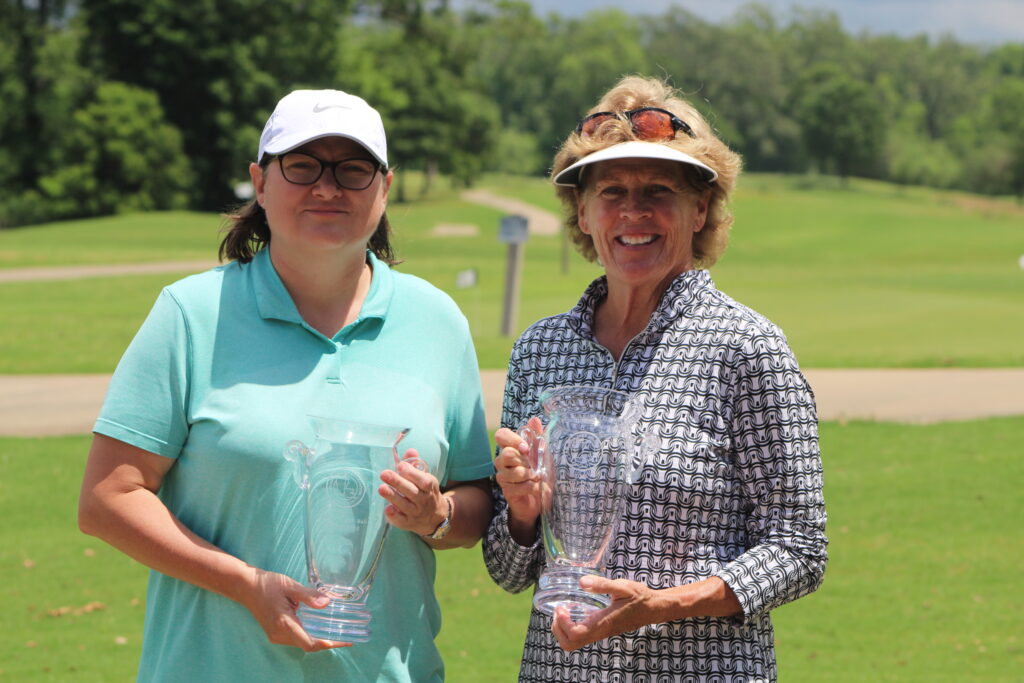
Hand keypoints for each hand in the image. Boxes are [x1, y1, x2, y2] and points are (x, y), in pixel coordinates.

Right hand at [241, 568, 351, 651]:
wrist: (246, 586)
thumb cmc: (268, 584)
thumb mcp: (290, 586)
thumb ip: (309, 595)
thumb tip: (327, 603)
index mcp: (284, 624)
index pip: (309, 643)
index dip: (328, 644)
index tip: (343, 641)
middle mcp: (279, 634)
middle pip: (307, 645)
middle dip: (327, 642)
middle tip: (345, 636)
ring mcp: (276, 635)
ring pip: (301, 642)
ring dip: (318, 639)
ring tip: (335, 631)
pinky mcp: (275, 633)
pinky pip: (295, 638)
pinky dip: (308, 635)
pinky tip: (318, 626)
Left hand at [378, 450, 446, 535]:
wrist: (435, 518)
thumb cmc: (425, 492)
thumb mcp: (425, 478)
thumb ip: (415, 464)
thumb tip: (410, 450)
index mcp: (429, 487)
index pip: (424, 481)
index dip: (412, 473)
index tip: (400, 465)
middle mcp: (424, 501)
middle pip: (412, 492)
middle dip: (398, 482)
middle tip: (384, 473)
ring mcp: (416, 513)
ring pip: (405, 505)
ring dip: (392, 497)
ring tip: (381, 488)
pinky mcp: (408, 523)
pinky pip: (401, 520)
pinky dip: (394, 515)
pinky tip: (387, 508)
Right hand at [494, 417, 545, 533]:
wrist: (542, 498)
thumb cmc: (541, 472)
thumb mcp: (543, 453)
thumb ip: (538, 437)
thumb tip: (534, 419)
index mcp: (510, 447)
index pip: (501, 435)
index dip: (513, 439)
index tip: (527, 448)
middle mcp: (502, 460)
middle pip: (506, 454)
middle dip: (525, 461)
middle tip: (536, 466)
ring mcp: (502, 476)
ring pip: (513, 472)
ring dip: (530, 475)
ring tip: (538, 477)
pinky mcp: (506, 491)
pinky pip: (517, 487)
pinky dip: (531, 487)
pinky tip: (536, 488)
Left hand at [550, 576, 659, 650]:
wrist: (652, 609)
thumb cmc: (639, 598)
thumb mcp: (622, 586)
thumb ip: (602, 584)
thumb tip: (582, 582)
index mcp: (603, 623)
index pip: (576, 634)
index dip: (563, 624)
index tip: (562, 607)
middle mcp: (600, 632)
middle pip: (570, 643)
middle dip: (558, 629)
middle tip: (559, 610)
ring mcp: (600, 633)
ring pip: (574, 642)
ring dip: (562, 630)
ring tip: (563, 610)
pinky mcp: (601, 631)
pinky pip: (580, 636)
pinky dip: (570, 628)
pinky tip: (573, 611)